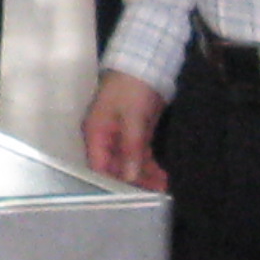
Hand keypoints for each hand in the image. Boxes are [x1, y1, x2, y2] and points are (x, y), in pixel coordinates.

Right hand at [82, 70, 168, 191]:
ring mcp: (120, 135)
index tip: (132, 198)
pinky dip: (149, 165)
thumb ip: (131, 149)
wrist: (146, 61)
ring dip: (145, 175)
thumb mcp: (133, 118)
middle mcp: (105, 138)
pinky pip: (140, 154)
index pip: (99, 167)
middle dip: (134, 182)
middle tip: (154, 194)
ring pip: (129, 163)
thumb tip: (130, 177)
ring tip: (163, 187)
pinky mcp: (135, 132)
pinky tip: (162, 176)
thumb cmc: (132, 88)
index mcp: (96, 133)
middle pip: (115, 167)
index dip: (113, 183)